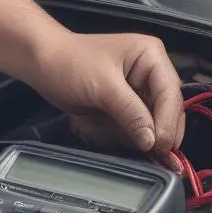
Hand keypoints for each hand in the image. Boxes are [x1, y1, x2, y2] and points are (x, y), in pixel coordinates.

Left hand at [30, 31, 184, 155]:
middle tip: (158, 156)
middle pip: (168, 109)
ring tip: (149, 156)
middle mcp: (150, 72)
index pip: (170, 93)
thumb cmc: (69, 63)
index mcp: (151, 56)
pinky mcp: (124, 105)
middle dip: (162, 132)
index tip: (160, 144)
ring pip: (155, 121)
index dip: (168, 121)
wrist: (40, 63)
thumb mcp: (103, 86)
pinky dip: (135, 138)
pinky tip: (133, 147)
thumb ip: (130, 113)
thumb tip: (151, 140)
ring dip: (150, 138)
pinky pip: (137, 126)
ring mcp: (138, 90)